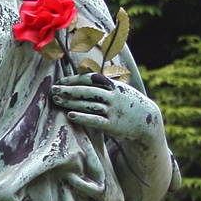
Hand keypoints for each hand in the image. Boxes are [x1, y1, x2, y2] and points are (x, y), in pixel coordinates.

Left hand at [49, 75, 163, 143]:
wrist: (147, 121)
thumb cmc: (129, 104)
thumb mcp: (120, 89)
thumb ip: (105, 84)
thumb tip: (86, 76)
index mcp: (113, 85)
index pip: (90, 79)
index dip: (75, 79)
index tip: (61, 81)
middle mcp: (112, 96)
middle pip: (87, 91)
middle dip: (68, 90)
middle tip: (53, 89)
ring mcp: (112, 111)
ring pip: (88, 105)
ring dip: (71, 102)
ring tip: (56, 100)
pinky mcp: (112, 125)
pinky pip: (94, 120)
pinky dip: (82, 117)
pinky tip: (70, 115)